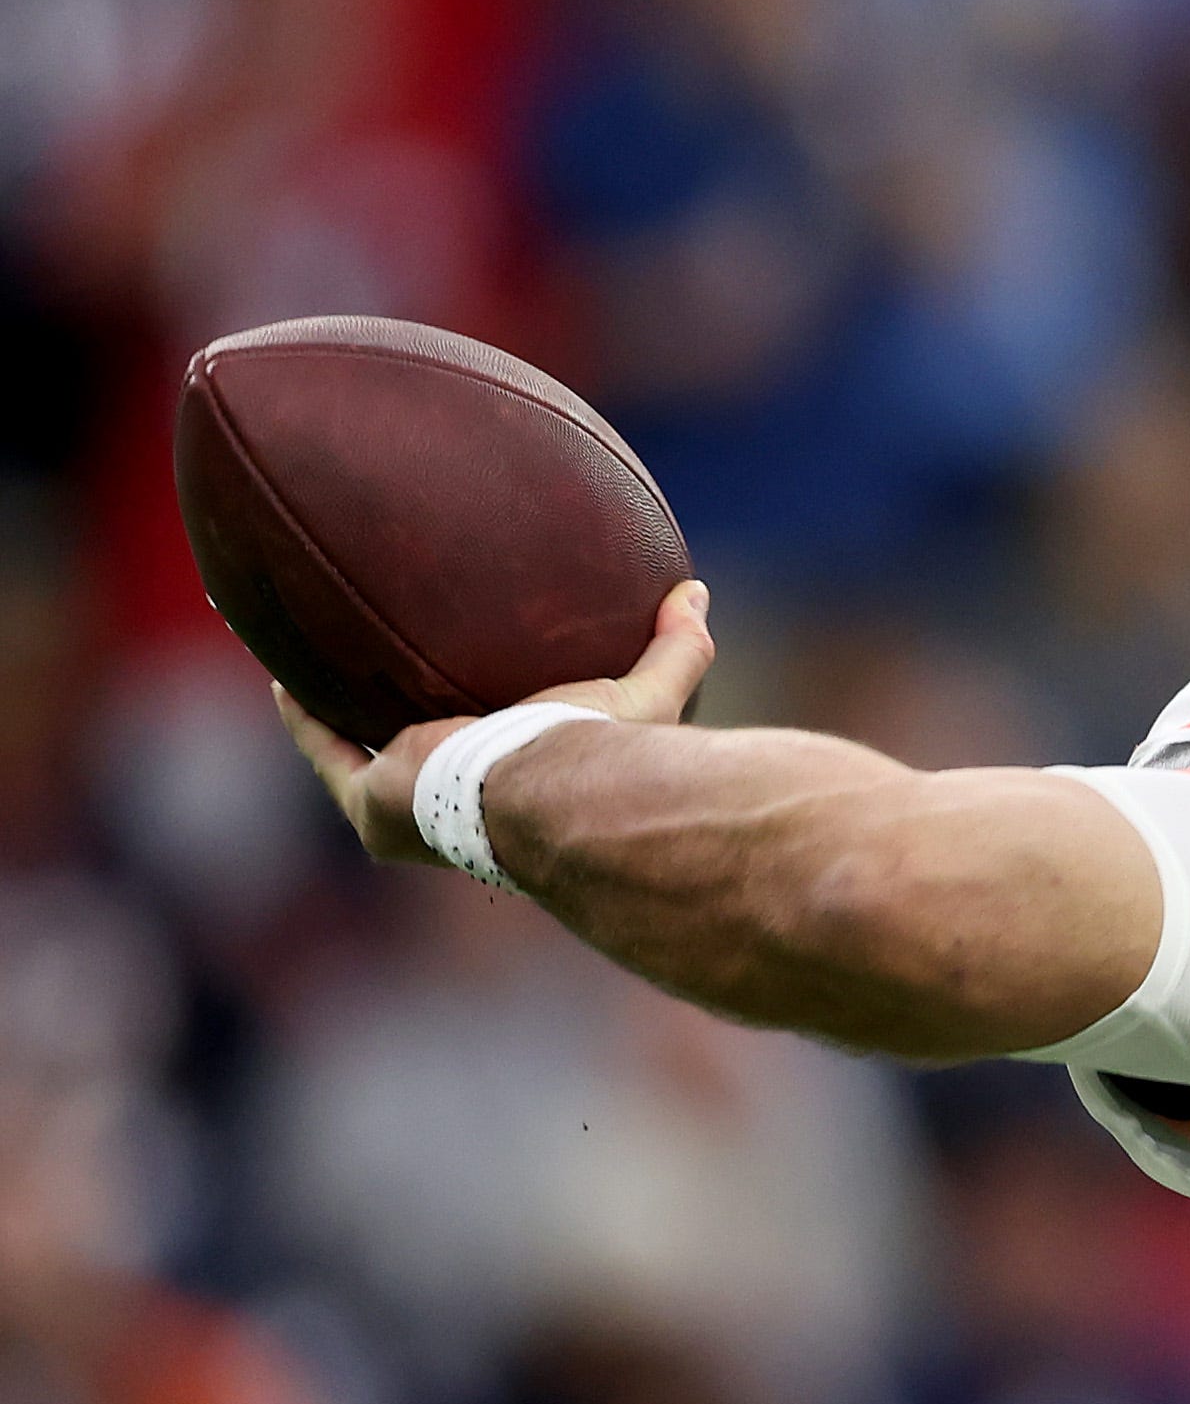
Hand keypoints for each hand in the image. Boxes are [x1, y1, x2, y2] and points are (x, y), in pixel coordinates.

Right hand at [277, 580, 716, 865]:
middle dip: (397, 722)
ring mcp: (412, 810)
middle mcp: (458, 811)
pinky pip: (324, 748)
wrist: (553, 789)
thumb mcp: (644, 696)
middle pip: (419, 759)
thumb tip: (696, 592)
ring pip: (359, 754)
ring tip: (314, 663)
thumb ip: (677, 651)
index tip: (468, 700)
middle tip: (382, 672)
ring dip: (335, 710)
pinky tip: (279, 670)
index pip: (490, 762)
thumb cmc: (603, 754)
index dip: (476, 732)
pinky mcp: (373, 802)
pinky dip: (300, 712)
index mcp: (517, 794)